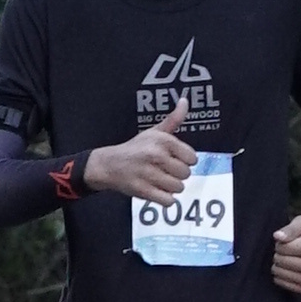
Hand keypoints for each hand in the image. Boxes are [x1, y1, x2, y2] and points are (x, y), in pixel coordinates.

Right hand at [81, 115, 197, 202]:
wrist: (109, 165)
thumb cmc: (135, 149)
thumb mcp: (154, 132)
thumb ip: (173, 119)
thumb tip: (185, 101)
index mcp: (162, 141)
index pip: (192, 158)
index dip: (184, 161)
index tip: (173, 159)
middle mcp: (156, 156)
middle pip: (186, 174)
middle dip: (177, 175)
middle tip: (164, 171)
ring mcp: (149, 174)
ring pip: (178, 188)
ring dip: (171, 187)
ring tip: (159, 180)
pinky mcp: (143, 190)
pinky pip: (168, 201)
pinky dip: (165, 199)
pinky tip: (157, 191)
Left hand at [271, 214, 300, 296]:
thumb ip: (290, 229)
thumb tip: (277, 237)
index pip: (283, 248)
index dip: (281, 242)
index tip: (290, 241)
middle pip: (280, 261)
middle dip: (279, 253)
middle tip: (290, 250)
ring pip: (279, 273)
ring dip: (279, 265)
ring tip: (290, 258)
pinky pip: (282, 284)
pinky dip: (281, 275)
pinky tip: (290, 268)